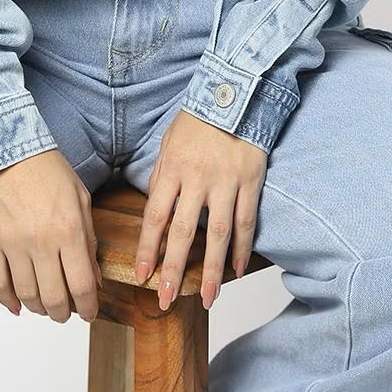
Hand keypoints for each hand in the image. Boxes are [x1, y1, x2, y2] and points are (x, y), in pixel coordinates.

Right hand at [0, 148, 103, 323]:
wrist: (6, 147)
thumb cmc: (47, 168)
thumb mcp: (80, 198)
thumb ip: (89, 239)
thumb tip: (94, 277)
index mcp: (69, 229)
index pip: (82, 285)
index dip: (88, 307)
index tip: (89, 312)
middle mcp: (41, 241)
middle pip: (54, 299)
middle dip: (63, 313)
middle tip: (66, 313)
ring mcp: (12, 244)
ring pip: (27, 296)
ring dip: (38, 309)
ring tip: (44, 306)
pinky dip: (8, 302)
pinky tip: (18, 305)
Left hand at [133, 109, 267, 310]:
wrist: (235, 93)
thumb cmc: (198, 120)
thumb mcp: (169, 143)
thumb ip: (162, 176)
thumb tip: (156, 210)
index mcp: (173, 168)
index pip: (155, 215)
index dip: (148, 248)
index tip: (142, 274)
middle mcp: (198, 178)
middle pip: (183, 231)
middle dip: (172, 269)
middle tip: (165, 299)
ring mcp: (226, 182)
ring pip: (217, 234)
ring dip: (210, 270)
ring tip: (206, 298)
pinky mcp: (250, 181)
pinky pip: (245, 221)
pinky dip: (241, 248)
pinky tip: (236, 270)